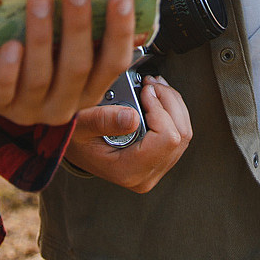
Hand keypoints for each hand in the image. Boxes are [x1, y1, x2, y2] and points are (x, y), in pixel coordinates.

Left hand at [0, 0, 135, 126]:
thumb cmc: (38, 58)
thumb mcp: (66, 49)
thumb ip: (84, 28)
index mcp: (90, 87)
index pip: (114, 63)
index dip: (120, 31)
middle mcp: (65, 102)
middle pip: (77, 67)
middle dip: (78, 24)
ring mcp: (31, 108)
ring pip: (40, 76)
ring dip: (42, 35)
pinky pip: (4, 91)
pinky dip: (9, 68)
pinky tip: (11, 44)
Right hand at [64, 73, 193, 192]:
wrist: (75, 148)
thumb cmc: (75, 137)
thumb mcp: (79, 125)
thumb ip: (101, 120)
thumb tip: (133, 117)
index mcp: (129, 171)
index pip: (166, 140)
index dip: (160, 109)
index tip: (144, 91)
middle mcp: (146, 175)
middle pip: (180, 135)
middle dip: (169, 102)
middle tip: (149, 83)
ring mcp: (156, 169)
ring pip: (184, 133)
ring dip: (173, 103)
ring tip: (153, 86)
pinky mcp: (160, 159)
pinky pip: (180, 133)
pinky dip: (173, 110)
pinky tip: (157, 97)